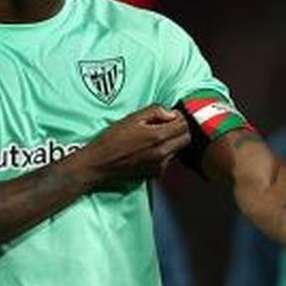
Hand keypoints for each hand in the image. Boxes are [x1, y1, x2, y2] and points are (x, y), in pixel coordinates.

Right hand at [73, 106, 190, 189]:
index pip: (184, 125)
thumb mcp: (132, 118)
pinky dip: (163, 153)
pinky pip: (168, 160)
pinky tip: (149, 150)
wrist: (99, 164)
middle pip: (186, 139)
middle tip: (166, 125)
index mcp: (158, 136)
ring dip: (172, 142)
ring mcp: (160, 165)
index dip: (179, 118)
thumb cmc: (111, 140)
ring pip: (178, 150)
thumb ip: (155, 112)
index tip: (169, 116)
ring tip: (154, 138)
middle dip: (179, 130)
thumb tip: (171, 113)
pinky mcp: (155, 173)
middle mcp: (162, 152)